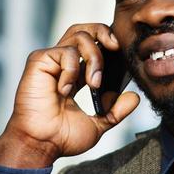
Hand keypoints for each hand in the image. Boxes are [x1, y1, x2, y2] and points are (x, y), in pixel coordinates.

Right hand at [0, 23, 139, 167]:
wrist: (41, 144)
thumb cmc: (62, 137)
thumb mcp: (98, 124)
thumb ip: (116, 111)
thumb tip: (134, 97)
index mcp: (75, 74)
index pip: (94, 45)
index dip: (109, 44)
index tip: (123, 56)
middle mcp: (62, 63)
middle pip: (84, 29)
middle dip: (104, 31)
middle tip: (116, 47)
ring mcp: (50, 60)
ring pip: (79, 36)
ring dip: (94, 57)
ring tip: (93, 83)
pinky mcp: (39, 60)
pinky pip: (65, 52)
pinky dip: (72, 70)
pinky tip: (65, 91)